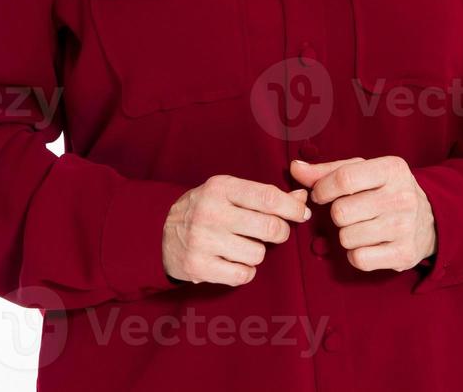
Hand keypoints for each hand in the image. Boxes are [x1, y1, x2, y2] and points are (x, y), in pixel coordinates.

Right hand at [162, 175, 310, 285]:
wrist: (160, 234)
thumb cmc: (206, 210)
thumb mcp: (230, 192)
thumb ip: (266, 195)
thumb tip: (302, 200)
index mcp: (221, 187)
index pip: (268, 197)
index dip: (292, 208)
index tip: (302, 214)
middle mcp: (210, 212)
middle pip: (269, 227)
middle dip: (280, 232)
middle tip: (275, 232)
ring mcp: (202, 240)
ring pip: (258, 253)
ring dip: (257, 252)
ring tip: (242, 246)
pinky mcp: (198, 266)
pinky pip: (243, 275)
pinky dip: (245, 271)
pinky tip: (232, 261)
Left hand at [290, 156, 436, 271]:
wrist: (431, 220)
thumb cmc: (386, 191)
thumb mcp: (364, 172)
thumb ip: (327, 170)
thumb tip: (295, 168)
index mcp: (392, 169)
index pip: (344, 178)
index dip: (322, 189)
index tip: (321, 195)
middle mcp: (402, 197)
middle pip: (341, 212)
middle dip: (336, 215)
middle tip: (349, 213)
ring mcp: (405, 227)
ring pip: (346, 237)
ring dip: (346, 235)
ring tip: (362, 227)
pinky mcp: (405, 254)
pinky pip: (359, 259)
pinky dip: (356, 254)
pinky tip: (368, 244)